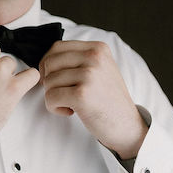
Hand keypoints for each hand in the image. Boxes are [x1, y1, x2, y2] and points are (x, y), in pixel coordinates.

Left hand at [39, 40, 147, 158]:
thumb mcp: (100, 70)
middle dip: (48, 81)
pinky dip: (54, 107)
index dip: (48, 65)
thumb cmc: (108, 100)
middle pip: (50, 63)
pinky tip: (69, 111)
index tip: (54, 80)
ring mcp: (88, 75)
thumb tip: (45, 61)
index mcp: (98, 48)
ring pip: (48, 81)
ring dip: (52, 96)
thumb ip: (79, 60)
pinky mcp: (81, 94)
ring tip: (68, 104)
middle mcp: (94, 57)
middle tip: (62, 94)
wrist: (126, 125)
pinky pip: (51, 97)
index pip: (57, 47)